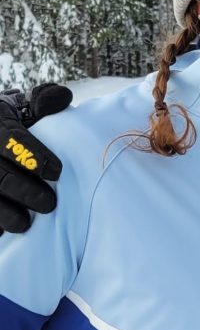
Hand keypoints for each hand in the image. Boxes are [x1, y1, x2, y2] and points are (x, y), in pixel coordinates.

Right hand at [0, 84, 70, 233]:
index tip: (57, 172)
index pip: (11, 139)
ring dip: (3, 212)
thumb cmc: (9, 124)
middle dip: (23, 190)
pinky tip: (2, 232)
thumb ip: (43, 102)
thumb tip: (63, 97)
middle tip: (49, 204)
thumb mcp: (21, 107)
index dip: (34, 156)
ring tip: (25, 224)